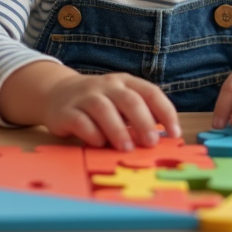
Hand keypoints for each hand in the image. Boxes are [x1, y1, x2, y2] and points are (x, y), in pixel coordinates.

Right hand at [43, 72, 180, 150]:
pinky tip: (99, 144)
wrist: (57, 93)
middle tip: (151, 143)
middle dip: (143, 121)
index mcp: (125, 82)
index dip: (165, 112)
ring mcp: (85, 97)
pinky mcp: (66, 111)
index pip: (150, 92)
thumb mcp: (120, 102)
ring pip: (103, 109)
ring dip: (118, 129)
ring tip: (127, 148)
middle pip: (129, 99)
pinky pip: (80, 121)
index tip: (175, 133)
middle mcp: (106, 86)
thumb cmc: (98, 103)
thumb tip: (161, 138)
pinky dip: (91, 134)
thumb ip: (138, 116)